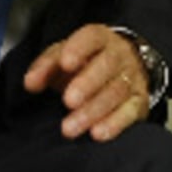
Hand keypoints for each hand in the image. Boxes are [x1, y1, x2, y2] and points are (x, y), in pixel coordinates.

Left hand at [24, 23, 151, 141]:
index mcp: (100, 39)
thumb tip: (30, 83)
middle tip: (68, 101)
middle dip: (87, 84)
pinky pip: (131, 112)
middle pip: (107, 65)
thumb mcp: (64, 57)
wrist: (125, 67)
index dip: (79, 49)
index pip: (92, 37)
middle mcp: (120, 55)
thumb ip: (45, 67)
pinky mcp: (140, 101)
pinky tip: (97, 133)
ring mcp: (132, 78)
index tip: (65, 63)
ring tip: (70, 127)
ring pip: (117, 91)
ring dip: (93, 111)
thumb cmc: (88, 62)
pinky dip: (115, 124)